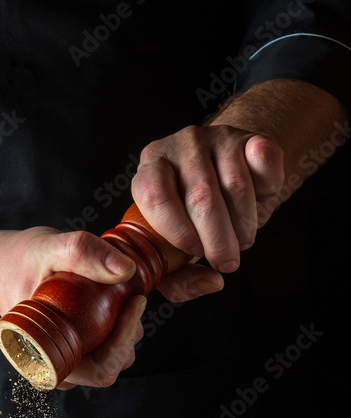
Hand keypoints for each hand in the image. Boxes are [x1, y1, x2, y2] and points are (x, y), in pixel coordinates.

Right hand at [0, 226, 146, 388]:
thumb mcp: (47, 249)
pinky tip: (117, 301)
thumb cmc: (13, 261)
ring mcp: (63, 357)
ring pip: (110, 360)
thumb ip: (83, 252)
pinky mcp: (71, 345)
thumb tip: (127, 270)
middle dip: (129, 334)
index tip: (134, 302)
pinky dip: (117, 328)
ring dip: (126, 332)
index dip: (123, 342)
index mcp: (45, 357)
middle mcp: (54, 365)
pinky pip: (103, 348)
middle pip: (110, 367)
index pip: (99, 369)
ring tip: (124, 296)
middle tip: (133, 296)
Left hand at [131, 124, 284, 300]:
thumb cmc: (192, 220)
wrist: (226, 179)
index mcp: (149, 171)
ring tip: (241, 239)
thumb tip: (213, 281)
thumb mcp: (174, 252)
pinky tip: (257, 205)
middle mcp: (179, 147)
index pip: (154, 195)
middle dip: (218, 238)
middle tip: (226, 260)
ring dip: (243, 223)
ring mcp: (215, 137)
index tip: (195, 251)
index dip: (177, 230)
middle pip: (200, 196)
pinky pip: (263, 160)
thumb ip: (180, 280)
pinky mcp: (249, 136)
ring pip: (235, 185)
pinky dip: (266, 190)